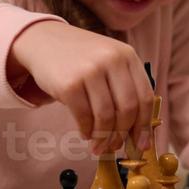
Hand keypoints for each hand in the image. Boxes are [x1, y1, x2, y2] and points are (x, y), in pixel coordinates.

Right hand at [8, 21, 153, 155]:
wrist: (44, 41)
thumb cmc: (81, 58)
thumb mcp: (109, 62)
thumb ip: (125, 87)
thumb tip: (138, 131)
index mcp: (128, 56)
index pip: (144, 97)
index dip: (144, 125)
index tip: (141, 144)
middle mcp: (112, 61)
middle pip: (127, 109)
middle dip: (122, 134)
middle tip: (115, 147)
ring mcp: (90, 71)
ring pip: (106, 116)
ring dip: (103, 137)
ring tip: (99, 146)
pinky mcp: (69, 84)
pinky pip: (84, 116)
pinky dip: (87, 130)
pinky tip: (86, 134)